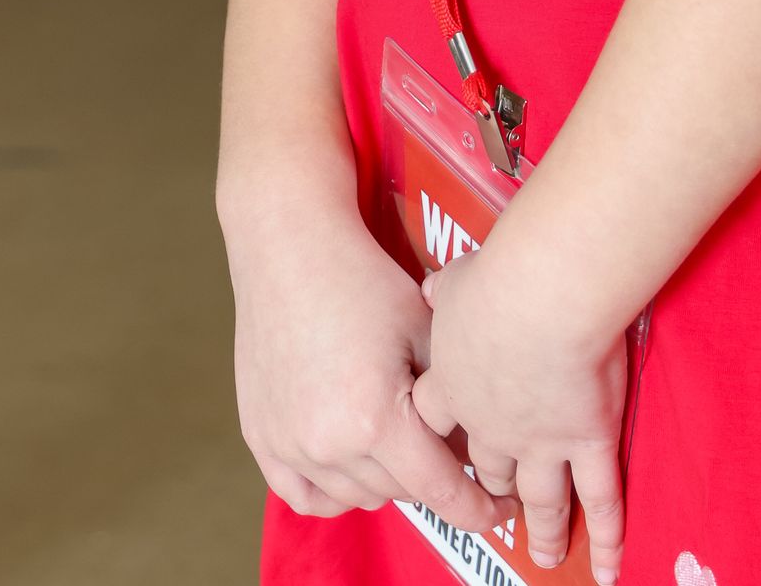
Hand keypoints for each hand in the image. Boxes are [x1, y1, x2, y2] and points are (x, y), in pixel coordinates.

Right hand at [228, 198, 511, 530]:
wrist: (290, 246)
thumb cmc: (363, 278)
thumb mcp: (427, 331)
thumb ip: (452, 400)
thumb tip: (474, 449)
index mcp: (375, 421)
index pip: (440, 492)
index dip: (477, 508)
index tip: (500, 514)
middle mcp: (328, 445)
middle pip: (400, 491)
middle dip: (431, 475)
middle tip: (448, 447)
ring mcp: (289, 445)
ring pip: (356, 495)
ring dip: (386, 479)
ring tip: (400, 442)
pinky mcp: (260, 436)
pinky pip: (303, 495)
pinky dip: (332, 490)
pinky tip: (351, 465)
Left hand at [412, 245, 627, 581]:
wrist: (541, 296)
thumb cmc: (496, 277)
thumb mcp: (456, 281)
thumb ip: (445, 292)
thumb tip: (429, 288)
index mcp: (455, 382)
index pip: (435, 420)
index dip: (438, 435)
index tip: (442, 447)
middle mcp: (493, 424)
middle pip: (489, 465)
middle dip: (494, 487)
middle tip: (499, 505)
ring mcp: (543, 441)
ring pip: (541, 497)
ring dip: (545, 528)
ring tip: (548, 554)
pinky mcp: (589, 441)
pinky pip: (600, 499)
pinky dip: (607, 538)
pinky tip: (607, 570)